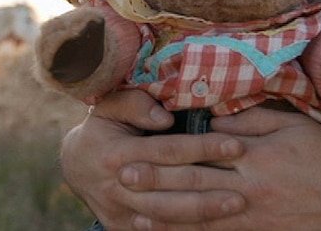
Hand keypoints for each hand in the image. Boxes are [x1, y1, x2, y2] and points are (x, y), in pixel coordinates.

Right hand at [60, 90, 245, 229]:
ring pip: (167, 215)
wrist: (75, 166)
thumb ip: (135, 103)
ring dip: (204, 212)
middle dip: (211, 185)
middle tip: (245, 184)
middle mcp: (117, 185)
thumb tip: (165, 116)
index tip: (235, 145)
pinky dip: (186, 229)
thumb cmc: (103, 128)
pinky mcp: (122, 228)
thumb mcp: (109, 106)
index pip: (167, 150)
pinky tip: (214, 224)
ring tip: (236, 205)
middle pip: (171, 187)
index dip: (202, 147)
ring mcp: (119, 211)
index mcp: (116, 152)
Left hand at [121, 107, 320, 229]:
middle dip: (154, 181)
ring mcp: (254, 218)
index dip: (167, 150)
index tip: (137, 148)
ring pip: (201, 217)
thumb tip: (215, 117)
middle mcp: (250, 188)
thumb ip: (254, 120)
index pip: (204, 150)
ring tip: (134, 213)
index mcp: (256, 155)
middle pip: (194, 183)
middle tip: (120, 177)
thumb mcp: (295, 126)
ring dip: (165, 215)